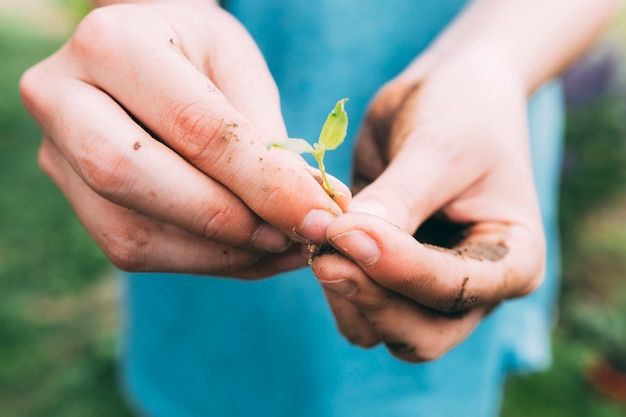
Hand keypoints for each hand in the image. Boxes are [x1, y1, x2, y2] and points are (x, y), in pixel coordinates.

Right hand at [20, 3, 348, 277]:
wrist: (146, 57)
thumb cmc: (201, 56)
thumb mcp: (240, 69)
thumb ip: (266, 139)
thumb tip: (316, 212)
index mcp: (112, 43)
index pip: (194, 126)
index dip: (264, 182)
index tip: (323, 216)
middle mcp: (62, 97)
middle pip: (131, 176)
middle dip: (225, 220)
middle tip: (294, 238)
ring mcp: (56, 153)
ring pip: (129, 230)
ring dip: (218, 254)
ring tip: (283, 248)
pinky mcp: (73, 196)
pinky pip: (131, 248)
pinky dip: (201, 261)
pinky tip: (250, 252)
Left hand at [311, 50, 544, 361]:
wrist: (448, 93)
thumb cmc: (462, 111)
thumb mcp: (438, 149)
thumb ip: (397, 201)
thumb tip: (345, 241)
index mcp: (513, 260)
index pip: (454, 290)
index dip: (397, 268)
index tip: (345, 232)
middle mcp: (476, 288)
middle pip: (420, 334)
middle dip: (370, 298)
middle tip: (321, 253)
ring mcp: (430, 288)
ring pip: (383, 329)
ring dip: (346, 296)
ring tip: (316, 244)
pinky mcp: (391, 276)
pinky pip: (358, 305)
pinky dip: (335, 285)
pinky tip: (317, 244)